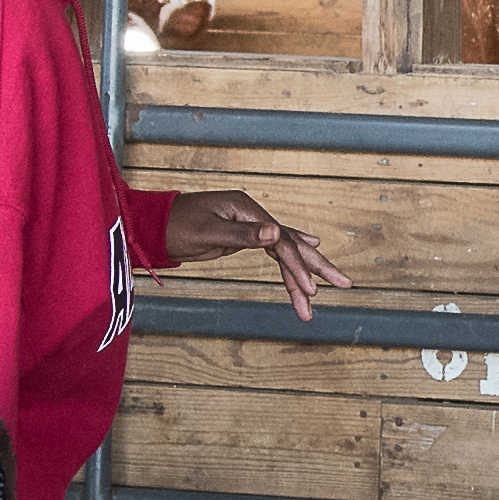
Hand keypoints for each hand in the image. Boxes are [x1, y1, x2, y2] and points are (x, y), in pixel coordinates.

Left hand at [162, 190, 351, 319]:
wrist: (154, 226)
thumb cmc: (175, 226)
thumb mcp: (207, 232)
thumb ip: (243, 235)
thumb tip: (275, 233)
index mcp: (246, 209)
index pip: (281, 241)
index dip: (297, 266)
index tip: (309, 289)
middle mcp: (252, 214)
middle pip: (292, 243)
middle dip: (316, 267)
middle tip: (344, 283)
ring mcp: (250, 224)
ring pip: (284, 250)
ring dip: (303, 272)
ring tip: (327, 290)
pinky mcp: (244, 235)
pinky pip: (274, 248)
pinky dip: (291, 255)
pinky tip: (312, 250)